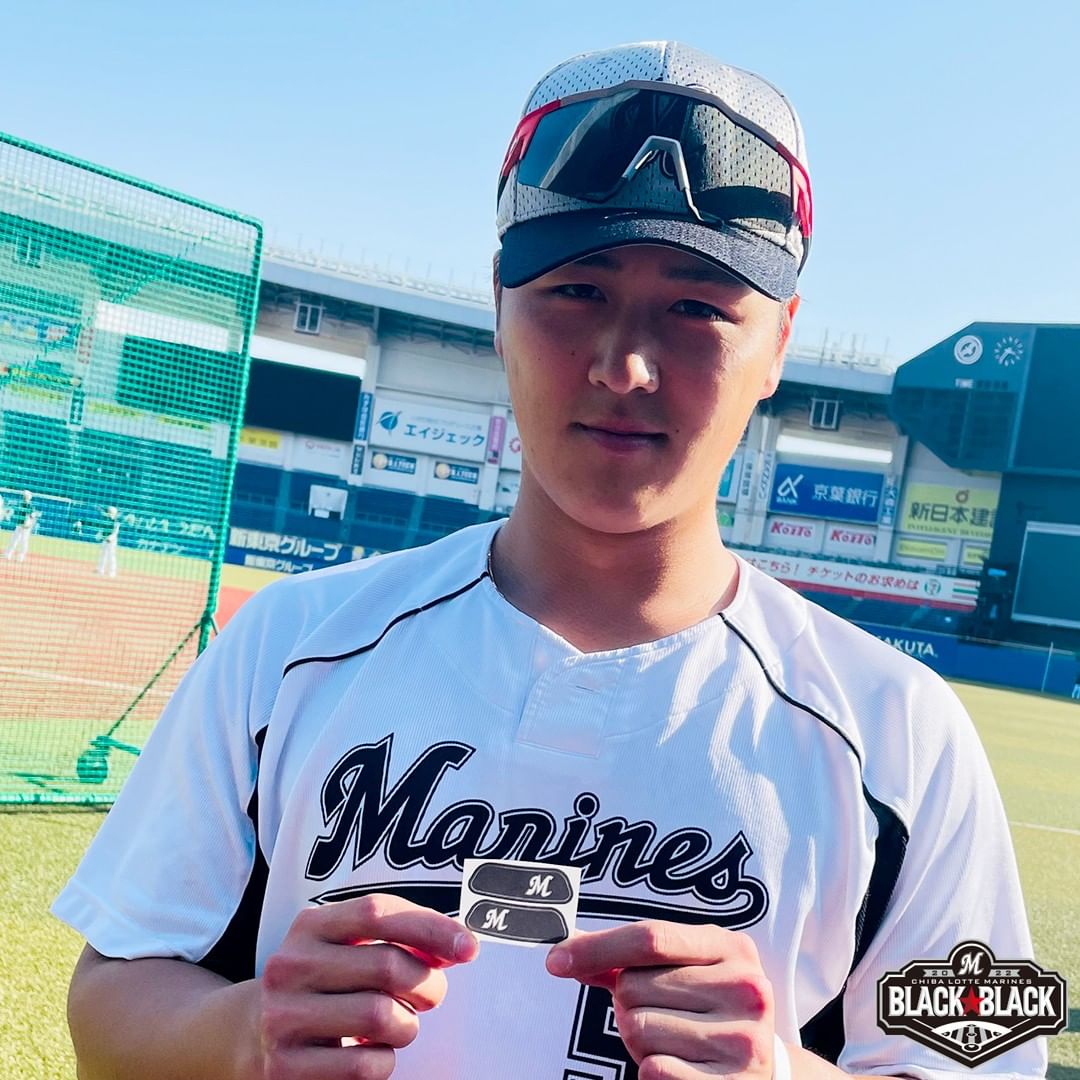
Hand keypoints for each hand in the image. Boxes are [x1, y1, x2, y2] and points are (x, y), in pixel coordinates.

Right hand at [254, 893, 477, 1078]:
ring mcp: (283, 1019)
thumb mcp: (345, 946)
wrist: (245, 1034)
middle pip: (388, 966)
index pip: (377, 911)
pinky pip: (366, 1067)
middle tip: (430, 995)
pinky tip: (370, 1054)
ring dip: (407, 1026)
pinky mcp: (285, 1070)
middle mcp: (290, 967)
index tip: (469, 947)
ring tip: (397, 1025)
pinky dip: (385, 1062)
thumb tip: (460, 945)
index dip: (431, 926)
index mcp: (310, 926)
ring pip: (383, 1017)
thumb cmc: (321, 982)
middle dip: (427, 984)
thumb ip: (396, 938)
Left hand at [547, 921, 774, 1079]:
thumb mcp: (684, 970)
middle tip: (658, 1014)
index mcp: (731, 947)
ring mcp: (744, 1038)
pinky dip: (651, 1069)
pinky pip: (654, 1070)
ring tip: (672, 1040)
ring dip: (639, 1040)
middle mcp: (746, 987)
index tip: (555, 961)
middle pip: (634, 986)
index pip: (650, 937)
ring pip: (638, 1028)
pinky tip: (679, 1066)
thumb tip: (566, 953)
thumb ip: (630, 958)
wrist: (766, 1073)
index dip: (596, 948)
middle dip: (628, 1003)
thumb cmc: (707, 1010)